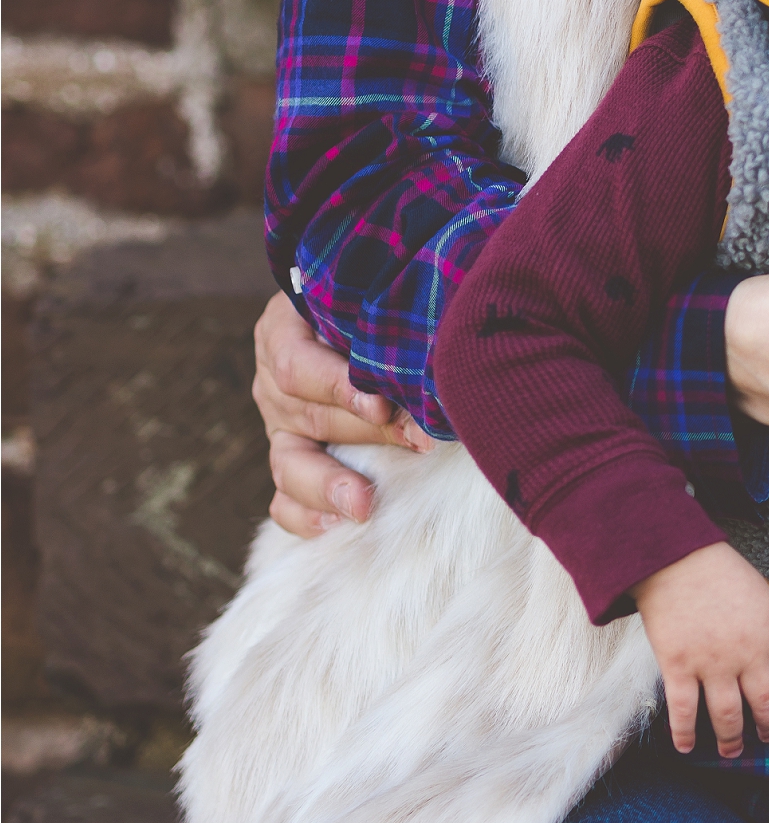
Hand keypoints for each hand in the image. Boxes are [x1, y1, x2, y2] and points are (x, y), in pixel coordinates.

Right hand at [254, 294, 432, 535]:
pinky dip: (303, 515)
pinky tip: (333, 527)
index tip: (381, 405)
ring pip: (292, 462)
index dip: (338, 387)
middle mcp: (275, 382)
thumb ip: (386, 316)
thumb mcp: (371, 295)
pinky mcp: (293, 457)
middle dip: (372, 435)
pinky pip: (284, 497)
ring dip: (333, 485)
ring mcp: (280, 425)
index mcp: (285, 332)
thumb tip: (439, 352)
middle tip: (421, 445)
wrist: (356, 312)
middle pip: (314, 416)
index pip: (297, 365)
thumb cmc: (374, 296)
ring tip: (365, 505)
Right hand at [630, 543, 768, 757]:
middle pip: (766, 705)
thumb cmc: (720, 572)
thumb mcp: (761, 595)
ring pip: (728, 716)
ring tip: (731, 751)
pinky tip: (687, 746)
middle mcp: (747, 655)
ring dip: (731, 739)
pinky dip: (685, 734)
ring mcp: (713, 664)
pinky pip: (684, 711)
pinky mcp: (679, 667)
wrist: (677, 559)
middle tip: (767, 738)